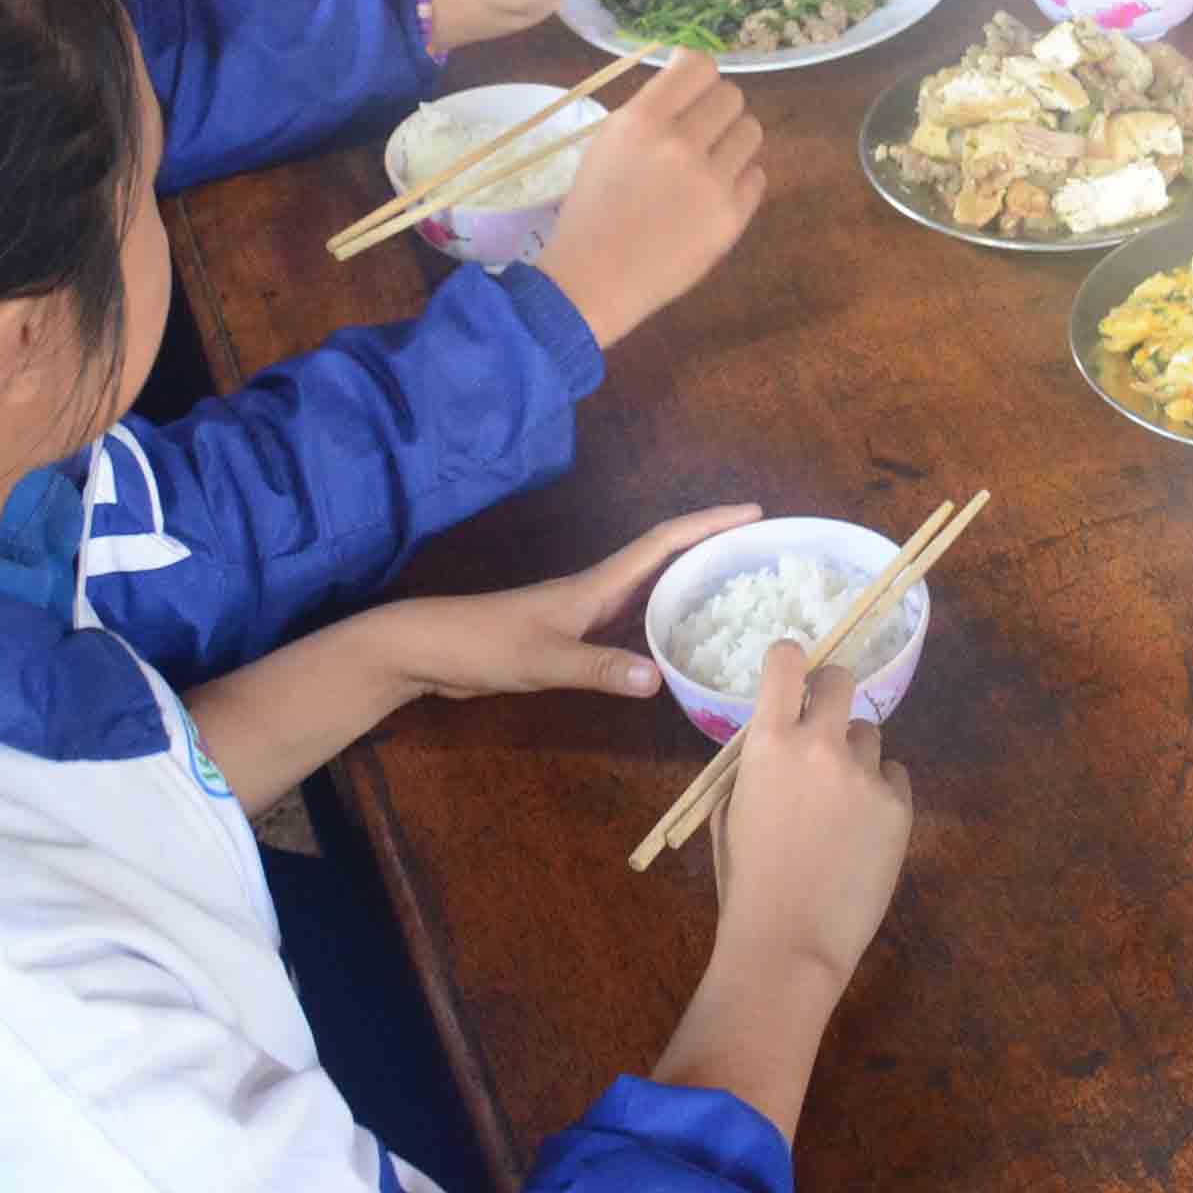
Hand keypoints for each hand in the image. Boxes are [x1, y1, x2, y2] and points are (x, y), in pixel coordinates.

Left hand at [399, 506, 760, 704]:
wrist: (430, 649)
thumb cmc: (484, 644)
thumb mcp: (544, 660)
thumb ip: (599, 669)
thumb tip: (660, 679)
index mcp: (597, 586)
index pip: (663, 543)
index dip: (708, 523)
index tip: (753, 513)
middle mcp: (598, 592)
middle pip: (665, 560)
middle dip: (712, 549)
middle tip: (762, 555)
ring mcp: (585, 614)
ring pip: (650, 592)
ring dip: (690, 586)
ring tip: (736, 595)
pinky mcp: (573, 638)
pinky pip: (632, 623)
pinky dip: (661, 625)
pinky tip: (676, 646)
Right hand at [534, 51, 769, 342]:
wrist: (594, 280)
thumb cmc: (592, 211)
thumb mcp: (607, 144)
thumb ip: (650, 111)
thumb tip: (689, 75)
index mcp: (641, 122)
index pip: (697, 66)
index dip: (699, 72)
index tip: (693, 88)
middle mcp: (679, 145)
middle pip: (731, 96)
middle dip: (717, 110)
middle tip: (699, 133)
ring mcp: (710, 183)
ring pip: (751, 132)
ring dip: (732, 142)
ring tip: (707, 165)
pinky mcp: (731, 218)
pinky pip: (756, 176)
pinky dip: (739, 182)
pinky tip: (712, 197)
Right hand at [707, 638, 915, 986]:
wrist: (788, 943)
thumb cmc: (745, 882)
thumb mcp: (731, 810)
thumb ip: (756, 764)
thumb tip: (777, 738)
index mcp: (770, 742)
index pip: (786, 660)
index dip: (788, 660)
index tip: (790, 673)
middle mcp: (822, 745)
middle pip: (840, 680)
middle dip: (829, 696)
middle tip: (822, 729)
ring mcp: (866, 774)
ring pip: (869, 734)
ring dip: (854, 755)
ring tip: (838, 804)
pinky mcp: (899, 805)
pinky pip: (894, 776)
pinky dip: (879, 792)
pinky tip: (862, 829)